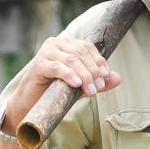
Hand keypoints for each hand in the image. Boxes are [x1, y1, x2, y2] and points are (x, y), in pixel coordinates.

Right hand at [3, 36, 121, 132]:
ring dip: (85, 76)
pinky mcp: (38, 65)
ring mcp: (45, 52)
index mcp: (67, 44)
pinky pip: (57, 67)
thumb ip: (99, 81)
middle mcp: (56, 43)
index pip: (88, 47)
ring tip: (92, 90)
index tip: (106, 77)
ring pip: (72, 60)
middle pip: (81, 53)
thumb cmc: (56, 91)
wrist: (31, 105)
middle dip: (93, 71)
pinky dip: (69, 75)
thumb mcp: (82, 86)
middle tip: (100, 87)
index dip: (99, 61)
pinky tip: (77, 84)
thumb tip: (118, 78)